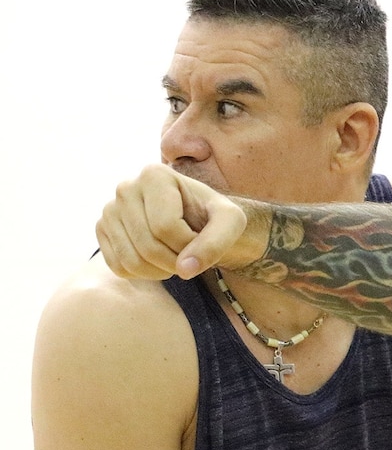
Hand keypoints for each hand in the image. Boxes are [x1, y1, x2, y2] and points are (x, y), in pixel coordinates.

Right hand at [96, 165, 249, 279]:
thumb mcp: (230, 222)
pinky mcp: (103, 231)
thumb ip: (215, 243)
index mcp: (154, 174)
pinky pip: (119, 268)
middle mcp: (125, 188)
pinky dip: (144, 274)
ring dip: (162, 271)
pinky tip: (159, 260)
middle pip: (148, 246)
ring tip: (178, 257)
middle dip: (177, 260)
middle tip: (191, 253)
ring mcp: (110, 210)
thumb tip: (185, 270)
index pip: (166, 227)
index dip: (190, 244)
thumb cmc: (215, 217)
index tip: (202, 238)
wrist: (199, 221)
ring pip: (132, 261)